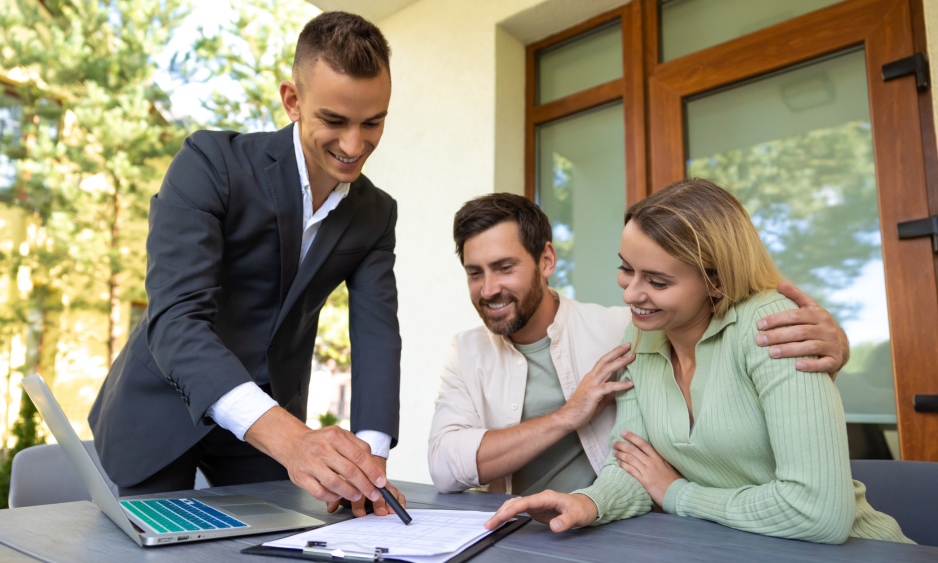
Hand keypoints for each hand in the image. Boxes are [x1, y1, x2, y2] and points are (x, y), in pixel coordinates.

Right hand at [244, 407, 386, 511]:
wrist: (293, 443)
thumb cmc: (321, 441)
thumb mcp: (341, 435)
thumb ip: (359, 448)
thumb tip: (375, 468)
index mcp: (334, 436)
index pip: (359, 456)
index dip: (372, 471)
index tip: (381, 482)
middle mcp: (321, 449)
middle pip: (349, 471)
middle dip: (365, 485)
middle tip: (373, 493)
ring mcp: (310, 463)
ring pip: (335, 484)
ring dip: (350, 493)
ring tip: (357, 495)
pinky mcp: (301, 477)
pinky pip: (320, 492)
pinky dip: (333, 497)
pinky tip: (339, 495)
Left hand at [331, 456, 406, 516]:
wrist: (355, 455)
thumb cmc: (345, 471)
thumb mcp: (337, 481)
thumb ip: (334, 494)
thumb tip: (331, 507)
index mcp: (354, 472)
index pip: (359, 486)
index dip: (359, 502)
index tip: (360, 513)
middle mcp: (368, 475)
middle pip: (376, 487)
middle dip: (377, 501)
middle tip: (380, 511)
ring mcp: (378, 478)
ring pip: (386, 487)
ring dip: (389, 500)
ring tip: (390, 510)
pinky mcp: (385, 482)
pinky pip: (395, 490)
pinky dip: (399, 498)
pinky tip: (400, 505)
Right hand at [483, 490, 597, 531]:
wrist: (587, 505)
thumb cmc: (582, 509)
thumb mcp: (577, 516)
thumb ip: (566, 521)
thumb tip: (554, 527)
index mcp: (546, 497)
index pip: (524, 502)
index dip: (511, 510)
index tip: (500, 518)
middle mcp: (539, 498)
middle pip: (515, 503)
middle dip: (501, 513)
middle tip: (489, 524)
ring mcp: (537, 503)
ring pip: (515, 505)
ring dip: (502, 513)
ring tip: (491, 523)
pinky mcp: (536, 509)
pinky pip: (518, 510)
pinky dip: (508, 513)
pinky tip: (501, 519)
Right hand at [556, 344, 633, 431]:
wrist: (569, 416)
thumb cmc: (582, 409)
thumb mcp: (597, 399)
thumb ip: (606, 394)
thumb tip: (616, 392)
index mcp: (591, 377)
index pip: (603, 362)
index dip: (613, 354)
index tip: (624, 348)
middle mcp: (591, 377)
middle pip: (605, 361)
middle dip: (617, 352)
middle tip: (629, 345)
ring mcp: (592, 384)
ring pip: (607, 369)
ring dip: (620, 362)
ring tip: (631, 357)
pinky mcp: (594, 393)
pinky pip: (609, 387)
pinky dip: (621, 384)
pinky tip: (630, 383)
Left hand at [613, 431, 681, 506]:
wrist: (678, 494)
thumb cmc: (675, 481)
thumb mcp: (669, 466)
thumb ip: (660, 460)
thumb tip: (652, 455)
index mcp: (658, 457)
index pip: (643, 443)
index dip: (632, 437)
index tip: (623, 432)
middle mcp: (652, 462)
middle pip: (633, 450)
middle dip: (622, 445)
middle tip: (614, 443)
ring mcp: (648, 471)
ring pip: (630, 459)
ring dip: (620, 454)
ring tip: (614, 452)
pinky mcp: (645, 481)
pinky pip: (631, 471)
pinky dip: (624, 466)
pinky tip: (619, 463)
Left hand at [755, 282, 848, 375]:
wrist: (841, 347)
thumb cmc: (818, 325)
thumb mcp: (810, 309)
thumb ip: (796, 296)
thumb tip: (779, 284)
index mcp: (819, 314)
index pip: (795, 315)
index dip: (776, 319)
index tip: (759, 325)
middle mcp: (827, 329)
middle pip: (800, 331)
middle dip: (777, 335)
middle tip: (759, 340)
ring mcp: (833, 345)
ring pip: (810, 347)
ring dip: (789, 350)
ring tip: (771, 353)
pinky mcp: (835, 361)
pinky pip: (824, 364)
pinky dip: (811, 365)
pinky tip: (796, 366)